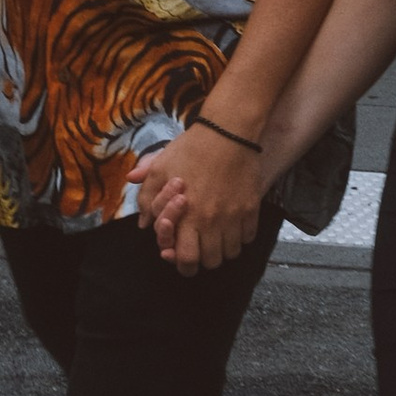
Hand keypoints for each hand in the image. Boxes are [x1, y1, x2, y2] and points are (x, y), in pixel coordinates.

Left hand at [142, 121, 264, 272]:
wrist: (228, 132)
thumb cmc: (191, 149)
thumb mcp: (160, 168)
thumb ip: (147, 198)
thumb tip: (143, 223)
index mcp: (187, 215)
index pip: (185, 259)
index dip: (180, 263)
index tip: (179, 254)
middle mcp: (212, 222)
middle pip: (210, 262)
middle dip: (202, 260)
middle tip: (198, 249)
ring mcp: (235, 217)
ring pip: (230, 253)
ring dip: (221, 250)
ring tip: (214, 238)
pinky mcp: (251, 209)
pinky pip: (248, 238)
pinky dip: (239, 238)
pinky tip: (231, 227)